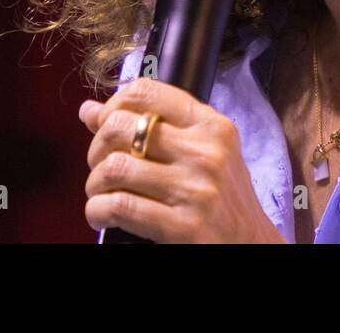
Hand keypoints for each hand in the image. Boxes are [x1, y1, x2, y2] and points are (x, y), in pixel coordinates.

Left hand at [80, 76, 286, 242]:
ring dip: (95, 184)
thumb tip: (89, 110)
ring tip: (101, 194)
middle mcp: (206, 152)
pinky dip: (97, 211)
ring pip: (115, 168)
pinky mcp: (184, 226)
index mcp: (211, 125)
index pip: (145, 91)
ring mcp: (196, 189)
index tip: (106, 125)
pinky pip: (119, 206)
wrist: (250, 247)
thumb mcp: (200, 153)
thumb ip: (151, 128)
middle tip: (101, 167)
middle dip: (97, 148)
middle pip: (121, 127)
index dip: (112, 105)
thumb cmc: (221, 199)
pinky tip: (102, 215)